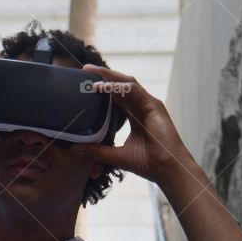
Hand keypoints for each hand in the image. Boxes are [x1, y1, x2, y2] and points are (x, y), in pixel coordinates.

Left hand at [71, 64, 191, 182]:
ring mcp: (149, 104)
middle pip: (120, 85)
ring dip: (108, 76)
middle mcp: (142, 107)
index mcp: (135, 116)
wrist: (167, 170)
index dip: (101, 89)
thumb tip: (74, 149)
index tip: (84, 86)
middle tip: (84, 70)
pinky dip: (118, 86)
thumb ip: (96, 150)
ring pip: (126, 83)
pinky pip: (133, 90)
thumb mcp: (115, 156)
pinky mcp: (154, 105)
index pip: (116, 97)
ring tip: (91, 71)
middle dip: (103, 76)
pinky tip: (103, 86)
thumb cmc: (148, 164)